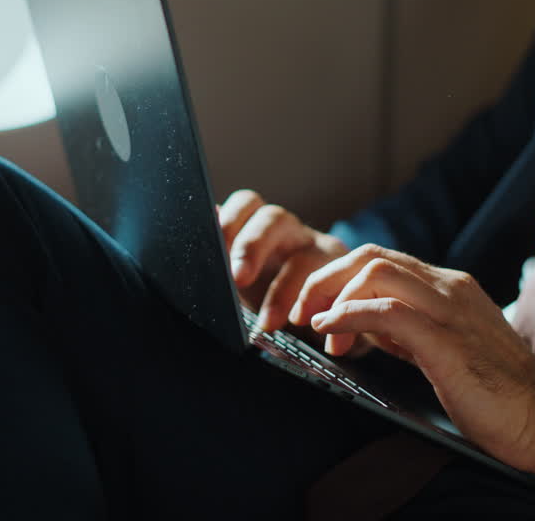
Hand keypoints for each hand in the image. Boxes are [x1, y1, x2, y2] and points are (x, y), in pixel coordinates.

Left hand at [218, 189, 348, 332]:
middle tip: (238, 278)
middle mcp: (291, 234)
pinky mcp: (347, 277)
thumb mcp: (244, 288)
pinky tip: (312, 329)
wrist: (324, 322)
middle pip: (274, 218)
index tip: (214, 248)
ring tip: (270, 322)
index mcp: (261, 229)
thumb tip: (186, 276)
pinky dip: (324, 308)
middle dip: (252, 246)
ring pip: (308, 255)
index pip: (246, 205)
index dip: (229, 220)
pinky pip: (342, 285)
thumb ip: (222, 275)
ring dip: (285, 290)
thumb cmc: (272, 302)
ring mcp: (320, 252)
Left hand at [291, 244, 534, 475]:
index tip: (315, 309)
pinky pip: (386, 311)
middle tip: (300, 312)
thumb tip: (362, 325)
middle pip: (371, 256)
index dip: (340, 278)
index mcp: (450, 287)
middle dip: (325, 278)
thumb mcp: (444, 349)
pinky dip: (348, 315)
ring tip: (313, 325)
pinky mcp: (446, 341)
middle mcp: (449, 288)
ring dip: (331, 295)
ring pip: (375, 271)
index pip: (383, 260)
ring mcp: (449, 311)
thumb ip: (408, 331)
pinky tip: (330, 330)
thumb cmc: (495, 393)